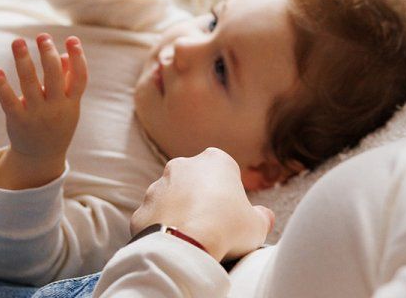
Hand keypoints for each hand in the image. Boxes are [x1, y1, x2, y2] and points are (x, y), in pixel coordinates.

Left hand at [0, 34, 88, 189]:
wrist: (40, 158)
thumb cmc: (55, 123)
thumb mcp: (66, 105)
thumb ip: (66, 80)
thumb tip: (62, 53)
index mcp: (71, 103)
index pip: (80, 78)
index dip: (78, 58)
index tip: (72, 39)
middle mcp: (55, 108)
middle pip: (54, 77)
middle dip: (48, 54)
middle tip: (42, 37)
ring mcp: (36, 115)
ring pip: (29, 84)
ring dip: (23, 61)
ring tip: (17, 42)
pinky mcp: (17, 120)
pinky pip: (8, 101)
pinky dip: (2, 86)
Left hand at [131, 148, 273, 260]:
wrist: (186, 244)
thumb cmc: (226, 228)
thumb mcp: (257, 224)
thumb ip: (262, 216)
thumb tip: (264, 216)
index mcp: (214, 161)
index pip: (224, 170)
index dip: (229, 191)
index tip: (232, 211)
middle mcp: (182, 166)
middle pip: (194, 181)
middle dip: (200, 199)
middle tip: (213, 225)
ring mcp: (157, 186)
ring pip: (170, 199)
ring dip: (179, 213)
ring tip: (192, 238)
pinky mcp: (141, 209)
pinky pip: (154, 219)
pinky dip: (162, 230)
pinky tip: (173, 245)